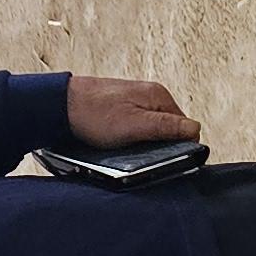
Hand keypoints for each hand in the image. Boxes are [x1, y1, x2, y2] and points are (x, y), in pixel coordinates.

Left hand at [65, 76, 199, 148]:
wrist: (60, 104)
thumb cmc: (94, 114)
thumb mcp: (134, 125)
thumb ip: (166, 126)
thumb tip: (195, 129)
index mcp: (158, 96)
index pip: (185, 126)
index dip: (179, 146)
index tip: (165, 159)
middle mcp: (150, 96)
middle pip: (169, 129)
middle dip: (160, 146)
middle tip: (142, 156)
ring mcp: (135, 101)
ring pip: (151, 130)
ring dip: (144, 144)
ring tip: (127, 150)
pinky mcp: (122, 108)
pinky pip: (136, 128)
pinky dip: (131, 138)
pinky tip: (118, 143)